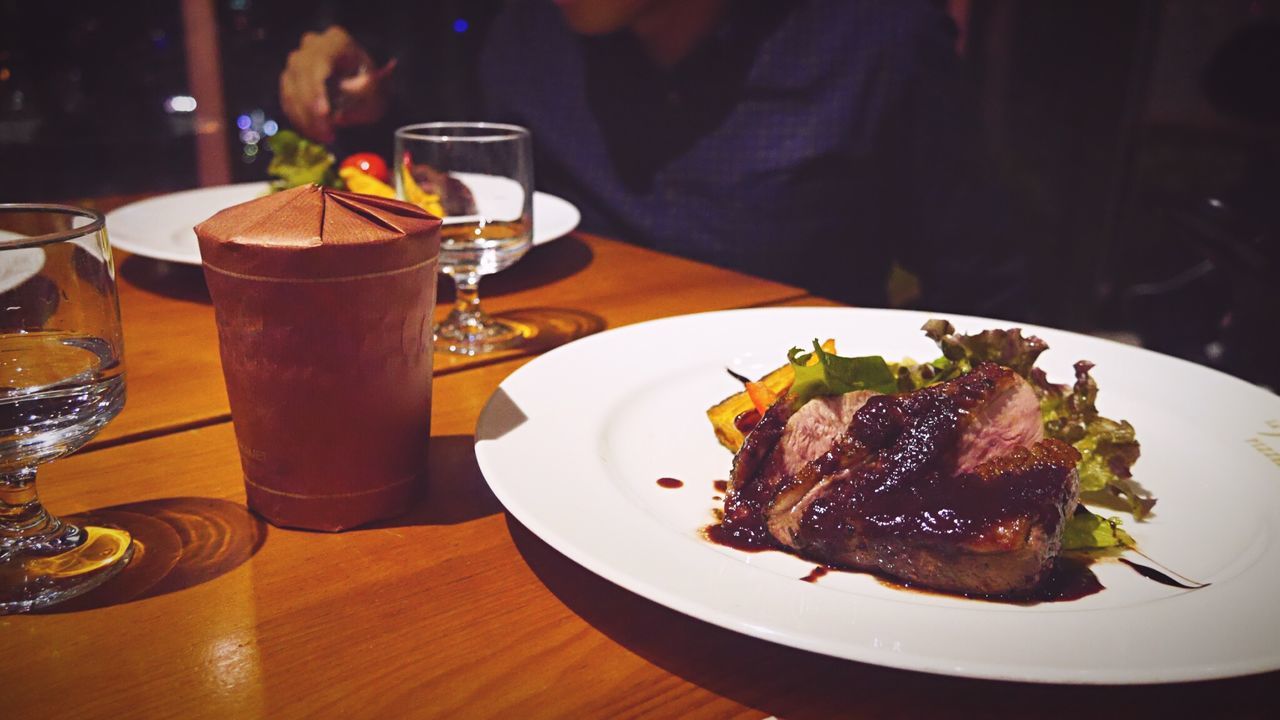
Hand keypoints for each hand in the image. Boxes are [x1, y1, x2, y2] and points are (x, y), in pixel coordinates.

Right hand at [279, 26, 395, 142]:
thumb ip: (360, 98)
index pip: (318, 62)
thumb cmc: (374, 85)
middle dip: (311, 108)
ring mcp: (298, 60)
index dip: (317, 89)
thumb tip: (338, 114)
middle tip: (326, 135)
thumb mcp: (377, 90)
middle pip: (300, 74)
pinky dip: (298, 117)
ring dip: (304, 117)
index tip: (324, 114)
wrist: (366, 83)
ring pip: (290, 87)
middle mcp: (312, 46)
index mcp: (336, 41)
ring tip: (324, 138)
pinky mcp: (290, 77)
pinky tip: (313, 133)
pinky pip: (287, 98)